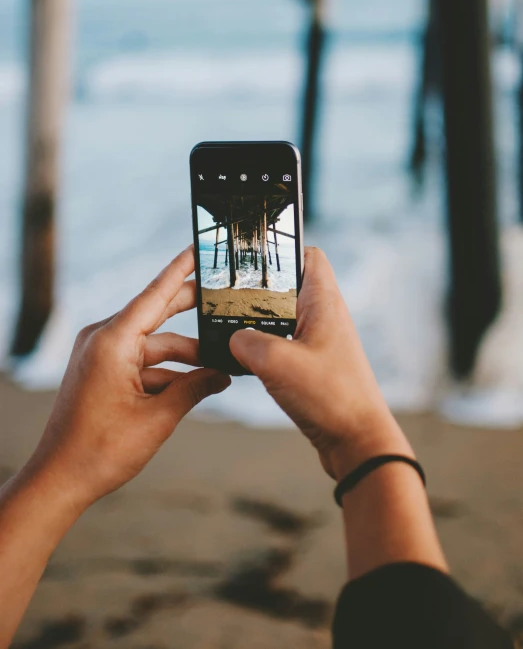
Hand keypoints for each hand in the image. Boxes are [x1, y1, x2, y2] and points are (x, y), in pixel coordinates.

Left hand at [25, 246, 229, 512]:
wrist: (60, 480)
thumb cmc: (101, 450)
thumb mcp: (159, 417)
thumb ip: (195, 388)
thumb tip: (224, 374)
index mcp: (112, 341)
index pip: (156, 294)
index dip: (182, 270)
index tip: (199, 248)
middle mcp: (103, 339)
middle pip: (158, 315)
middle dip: (194, 312)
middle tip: (227, 302)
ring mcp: (101, 354)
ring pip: (154, 345)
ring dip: (185, 358)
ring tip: (222, 369)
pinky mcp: (101, 370)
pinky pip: (142, 361)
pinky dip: (167, 372)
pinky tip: (197, 384)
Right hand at [230, 247, 411, 479]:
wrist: (357, 442)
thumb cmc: (329, 397)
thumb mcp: (275, 362)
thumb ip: (246, 341)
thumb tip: (233, 338)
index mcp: (323, 302)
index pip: (308, 255)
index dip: (281, 249)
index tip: (250, 256)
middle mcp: (324, 316)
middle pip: (289, 286)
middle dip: (258, 288)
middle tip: (228, 292)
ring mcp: (320, 342)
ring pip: (283, 317)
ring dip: (258, 321)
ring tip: (229, 325)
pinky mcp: (314, 366)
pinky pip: (283, 344)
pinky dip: (263, 347)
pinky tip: (244, 358)